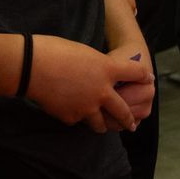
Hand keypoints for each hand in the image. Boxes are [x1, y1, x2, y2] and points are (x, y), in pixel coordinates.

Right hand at [26, 35, 152, 132]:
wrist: (31, 67)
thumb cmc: (53, 51)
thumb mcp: (83, 52)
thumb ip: (96, 66)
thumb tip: (99, 75)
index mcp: (106, 69)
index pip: (135, 73)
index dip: (143, 76)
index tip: (148, 79)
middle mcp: (102, 91)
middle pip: (123, 111)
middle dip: (128, 120)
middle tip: (132, 124)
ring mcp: (87, 107)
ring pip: (101, 124)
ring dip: (103, 125)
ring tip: (103, 127)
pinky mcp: (72, 117)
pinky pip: (77, 120)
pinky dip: (75, 118)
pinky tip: (69, 112)